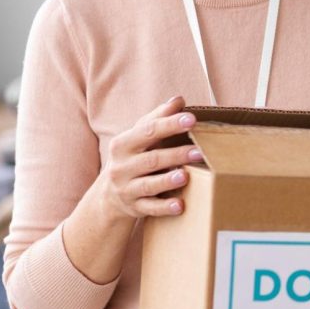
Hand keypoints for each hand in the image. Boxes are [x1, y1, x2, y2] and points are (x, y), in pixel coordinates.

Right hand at [95, 96, 203, 220]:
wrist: (109, 194)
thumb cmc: (133, 156)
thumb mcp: (139, 136)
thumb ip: (158, 118)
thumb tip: (179, 100)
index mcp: (123, 144)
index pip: (148, 131)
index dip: (170, 125)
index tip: (191, 119)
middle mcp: (122, 166)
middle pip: (151, 159)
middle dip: (176, 155)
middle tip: (200, 151)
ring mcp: (127, 189)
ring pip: (149, 185)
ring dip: (167, 181)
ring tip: (185, 176)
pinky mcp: (134, 207)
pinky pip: (150, 208)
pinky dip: (164, 207)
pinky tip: (180, 206)